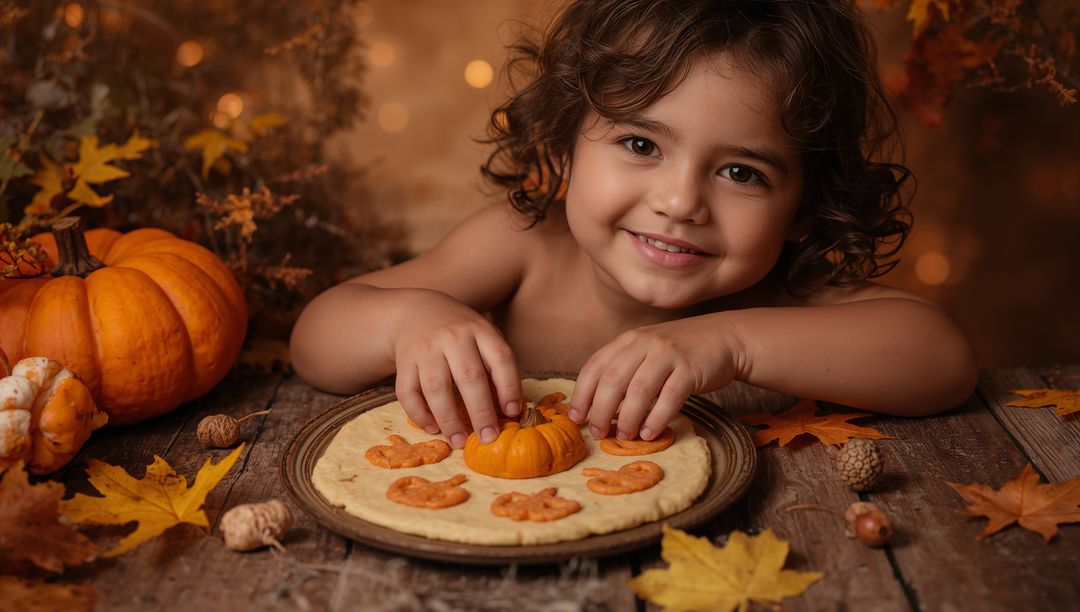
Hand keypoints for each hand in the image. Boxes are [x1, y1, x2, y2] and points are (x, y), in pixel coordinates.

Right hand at [391, 289, 523, 448]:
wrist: (416, 312)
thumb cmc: (460, 333)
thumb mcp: (484, 337)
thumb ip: (497, 366)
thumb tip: (511, 409)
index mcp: (480, 330)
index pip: (501, 358)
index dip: (510, 387)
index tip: (513, 413)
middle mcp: (453, 337)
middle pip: (469, 376)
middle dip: (480, 411)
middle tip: (488, 437)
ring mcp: (425, 348)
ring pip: (436, 388)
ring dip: (449, 419)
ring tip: (459, 440)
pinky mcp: (403, 361)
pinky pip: (408, 392)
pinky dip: (419, 414)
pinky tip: (432, 427)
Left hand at [569, 316, 742, 440]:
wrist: (724, 338)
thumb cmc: (680, 352)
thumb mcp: (647, 351)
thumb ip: (624, 369)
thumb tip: (596, 406)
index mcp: (628, 340)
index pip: (594, 367)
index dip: (582, 394)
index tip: (576, 418)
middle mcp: (644, 343)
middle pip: (612, 381)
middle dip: (600, 411)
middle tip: (598, 433)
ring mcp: (667, 354)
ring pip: (638, 391)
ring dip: (627, 418)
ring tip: (623, 436)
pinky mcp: (690, 369)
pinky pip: (668, 398)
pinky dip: (656, 419)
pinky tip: (648, 433)